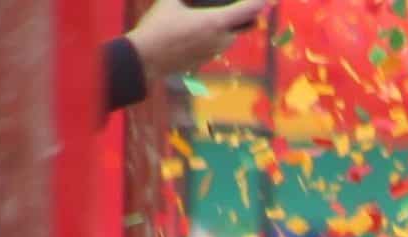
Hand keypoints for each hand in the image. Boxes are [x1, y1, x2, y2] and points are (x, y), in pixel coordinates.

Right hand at [126, 0, 275, 84]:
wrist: (146, 58)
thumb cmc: (158, 27)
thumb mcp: (169, 2)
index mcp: (216, 22)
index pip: (248, 10)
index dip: (260, 2)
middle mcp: (222, 39)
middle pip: (245, 25)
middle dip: (246, 15)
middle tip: (241, 6)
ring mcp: (215, 52)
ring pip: (231, 36)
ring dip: (230, 25)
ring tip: (216, 15)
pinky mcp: (207, 60)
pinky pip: (218, 44)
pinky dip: (217, 35)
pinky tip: (201, 29)